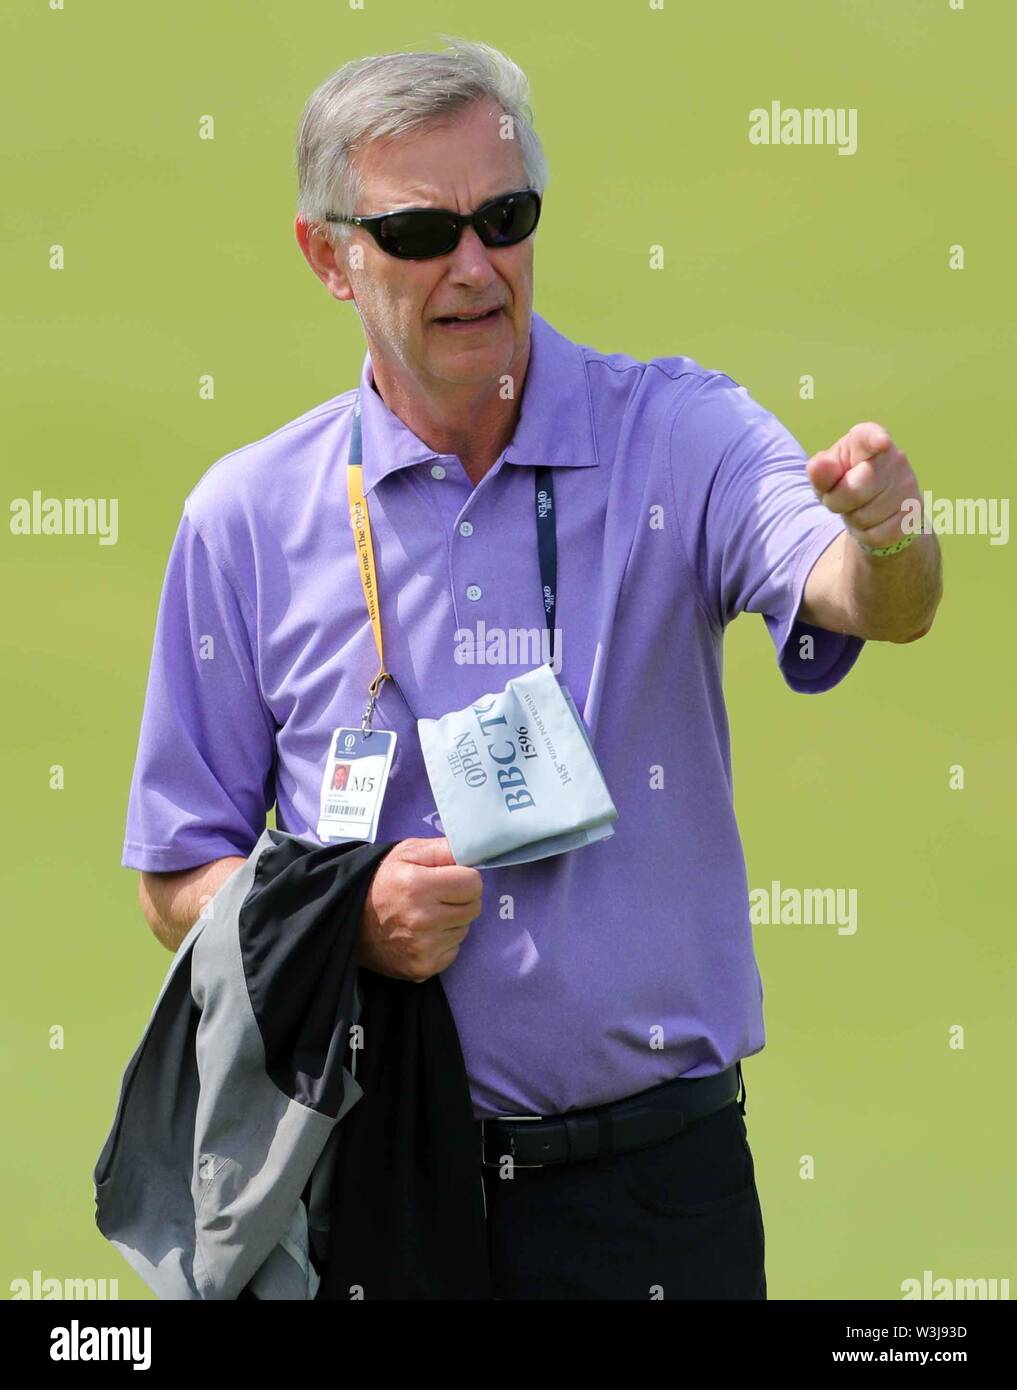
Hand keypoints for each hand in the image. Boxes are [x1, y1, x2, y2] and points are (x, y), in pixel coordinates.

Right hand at [357, 837, 482, 982]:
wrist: (349, 919)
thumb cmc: (383, 881)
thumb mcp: (408, 853)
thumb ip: (444, 848)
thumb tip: (475, 853)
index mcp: (418, 886)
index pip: (473, 884)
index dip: (464, 878)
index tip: (448, 878)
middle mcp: (422, 920)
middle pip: (473, 908)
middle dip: (461, 899)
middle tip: (438, 896)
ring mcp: (422, 949)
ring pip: (464, 930)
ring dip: (452, 921)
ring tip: (427, 914)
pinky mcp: (422, 968)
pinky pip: (453, 951)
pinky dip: (444, 942)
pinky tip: (424, 934)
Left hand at [805, 421, 920, 550]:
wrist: (872, 506)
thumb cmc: (844, 482)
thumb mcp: (826, 476)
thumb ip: (820, 471)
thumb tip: (820, 465)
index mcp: (865, 440)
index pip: (871, 436)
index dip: (875, 439)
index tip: (881, 442)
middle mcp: (894, 458)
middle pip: (855, 491)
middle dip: (837, 502)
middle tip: (840, 498)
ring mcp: (908, 484)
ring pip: (865, 517)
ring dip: (853, 520)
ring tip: (859, 507)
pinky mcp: (914, 512)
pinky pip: (878, 534)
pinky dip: (867, 535)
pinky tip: (872, 521)